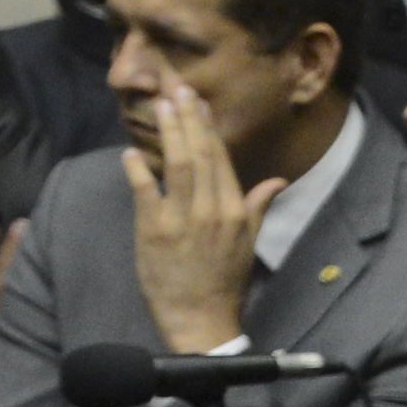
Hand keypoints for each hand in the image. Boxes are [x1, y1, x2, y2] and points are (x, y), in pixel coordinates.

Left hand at [125, 81, 278, 356]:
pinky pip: (145, 192)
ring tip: (161, 106)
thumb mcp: (248, 243)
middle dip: (188, 119)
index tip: (199, 102)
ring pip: (177, 166)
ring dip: (169, 134)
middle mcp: (213, 211)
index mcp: (236, 212)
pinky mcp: (155, 231)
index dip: (208, 128)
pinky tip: (130, 152)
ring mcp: (183, 220)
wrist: (202, 318)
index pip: (221, 160)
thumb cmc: (225, 282)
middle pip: (200, 155)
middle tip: (177, 89)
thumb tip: (277, 182)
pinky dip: (137, 170)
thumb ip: (258, 207)